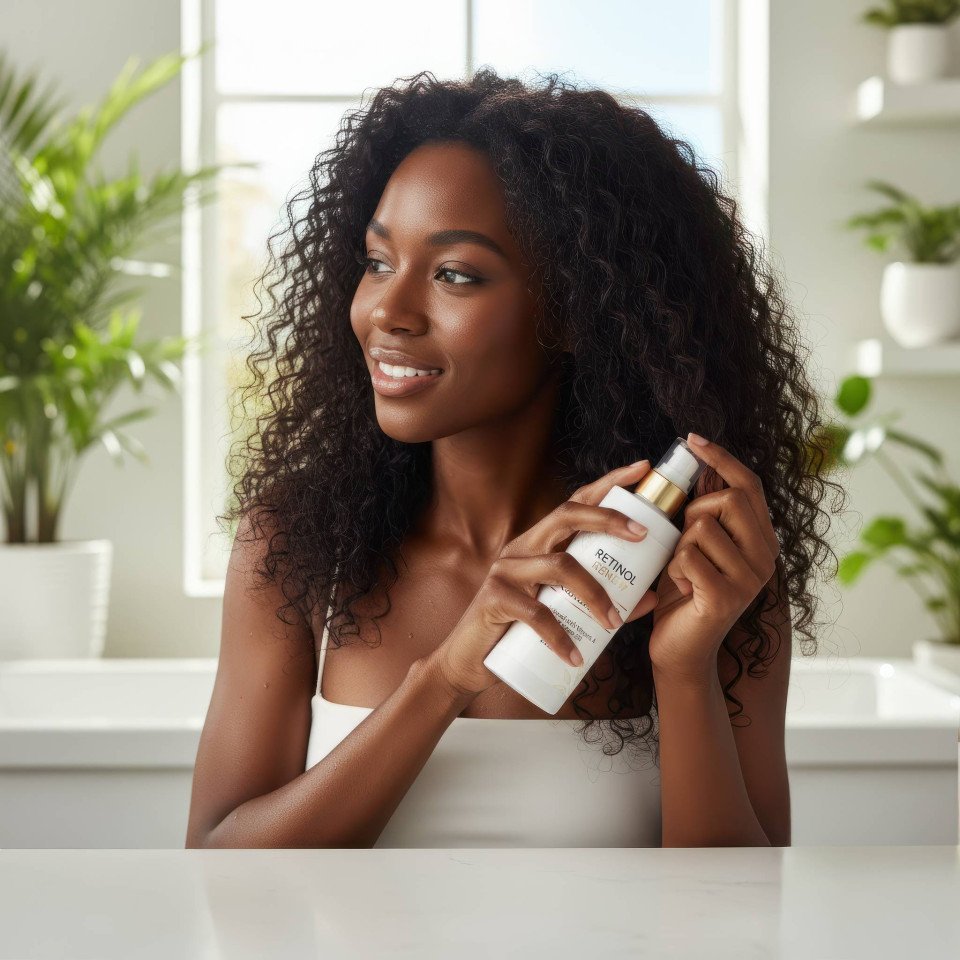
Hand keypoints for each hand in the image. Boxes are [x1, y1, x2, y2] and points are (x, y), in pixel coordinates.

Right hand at [426, 460, 660, 699]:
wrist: (469, 662)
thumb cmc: (519, 633)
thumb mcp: (564, 614)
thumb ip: (603, 603)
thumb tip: (650, 598)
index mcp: (540, 543)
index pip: (576, 503)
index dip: (608, 484)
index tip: (642, 470)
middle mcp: (522, 548)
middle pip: (566, 515)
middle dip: (607, 518)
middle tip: (642, 534)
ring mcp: (506, 570)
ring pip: (559, 566)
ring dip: (594, 594)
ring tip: (613, 623)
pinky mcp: (494, 599)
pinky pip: (536, 613)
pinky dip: (560, 636)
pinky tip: (576, 656)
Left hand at [648, 433, 780, 682]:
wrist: (681, 651)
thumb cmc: (685, 595)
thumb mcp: (695, 546)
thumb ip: (704, 513)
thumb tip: (703, 465)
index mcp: (762, 541)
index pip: (749, 486)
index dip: (721, 458)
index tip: (692, 440)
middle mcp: (766, 557)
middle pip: (726, 499)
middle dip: (693, 513)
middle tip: (684, 542)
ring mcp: (749, 579)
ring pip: (701, 528)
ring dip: (679, 547)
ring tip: (684, 573)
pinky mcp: (726, 597)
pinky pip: (688, 557)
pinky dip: (674, 569)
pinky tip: (682, 590)